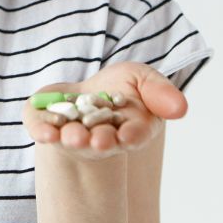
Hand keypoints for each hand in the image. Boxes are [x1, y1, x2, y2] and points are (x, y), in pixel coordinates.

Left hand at [21, 61, 188, 160]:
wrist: (86, 93)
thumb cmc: (121, 88)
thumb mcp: (143, 80)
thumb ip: (161, 93)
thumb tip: (181, 108)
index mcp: (129, 131)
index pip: (134, 136)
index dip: (132, 136)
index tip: (128, 135)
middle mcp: (100, 139)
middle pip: (101, 142)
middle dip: (100, 141)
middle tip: (99, 140)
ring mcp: (71, 134)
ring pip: (71, 140)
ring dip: (72, 139)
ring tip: (73, 136)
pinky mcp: (46, 124)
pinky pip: (42, 130)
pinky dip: (42, 131)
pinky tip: (43, 133)